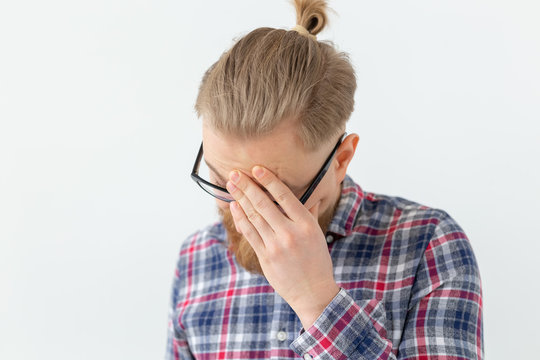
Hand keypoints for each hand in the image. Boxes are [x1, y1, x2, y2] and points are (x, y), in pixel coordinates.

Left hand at [226, 166, 339, 328]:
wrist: (313, 293)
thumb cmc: (317, 261)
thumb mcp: (317, 234)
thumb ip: (309, 213)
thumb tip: (306, 195)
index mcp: (306, 224)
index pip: (284, 196)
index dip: (268, 180)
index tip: (256, 169)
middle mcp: (290, 233)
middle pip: (263, 203)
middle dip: (247, 186)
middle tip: (235, 173)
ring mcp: (275, 246)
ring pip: (253, 216)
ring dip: (240, 198)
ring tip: (231, 185)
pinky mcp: (265, 257)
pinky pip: (249, 233)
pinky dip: (240, 218)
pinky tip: (234, 206)